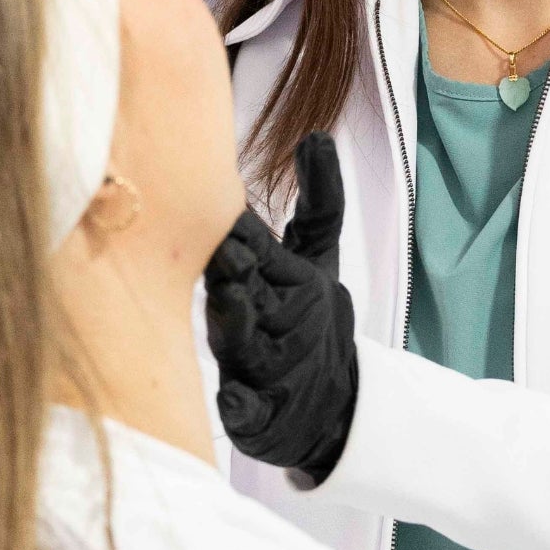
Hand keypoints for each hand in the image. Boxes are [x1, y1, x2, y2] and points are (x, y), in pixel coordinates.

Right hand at [203, 132, 358, 485]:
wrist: (323, 405)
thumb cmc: (307, 319)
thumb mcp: (320, 257)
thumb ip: (321, 201)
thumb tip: (316, 134)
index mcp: (252, 279)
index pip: (242, 247)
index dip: (237, 229)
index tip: (226, 202)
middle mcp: (241, 320)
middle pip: (232, 289)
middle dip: (230, 271)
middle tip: (229, 251)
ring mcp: (246, 368)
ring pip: (235, 343)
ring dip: (232, 325)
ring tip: (235, 302)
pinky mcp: (253, 414)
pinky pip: (242, 409)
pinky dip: (238, 405)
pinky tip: (236, 399)